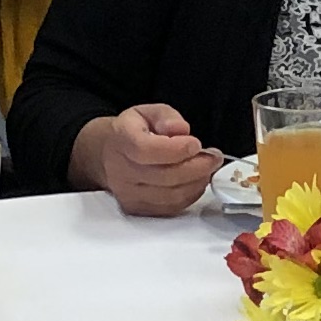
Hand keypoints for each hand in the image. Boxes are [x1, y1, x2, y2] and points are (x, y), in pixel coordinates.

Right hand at [82, 103, 220, 216]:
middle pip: (165, 176)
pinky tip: (195, 181)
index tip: (196, 144)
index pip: (146, 150)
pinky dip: (189, 195)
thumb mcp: (146, 112)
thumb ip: (166, 116)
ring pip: (171, 196)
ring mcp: (128, 194)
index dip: (176, 149)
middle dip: (197, 167)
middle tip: (214, 157)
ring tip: (207, 168)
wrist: (106, 155)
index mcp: (121, 141)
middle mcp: (121, 171)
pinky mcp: (137, 208)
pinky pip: (170, 208)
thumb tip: (181, 130)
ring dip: (197, 182)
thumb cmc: (130, 133)